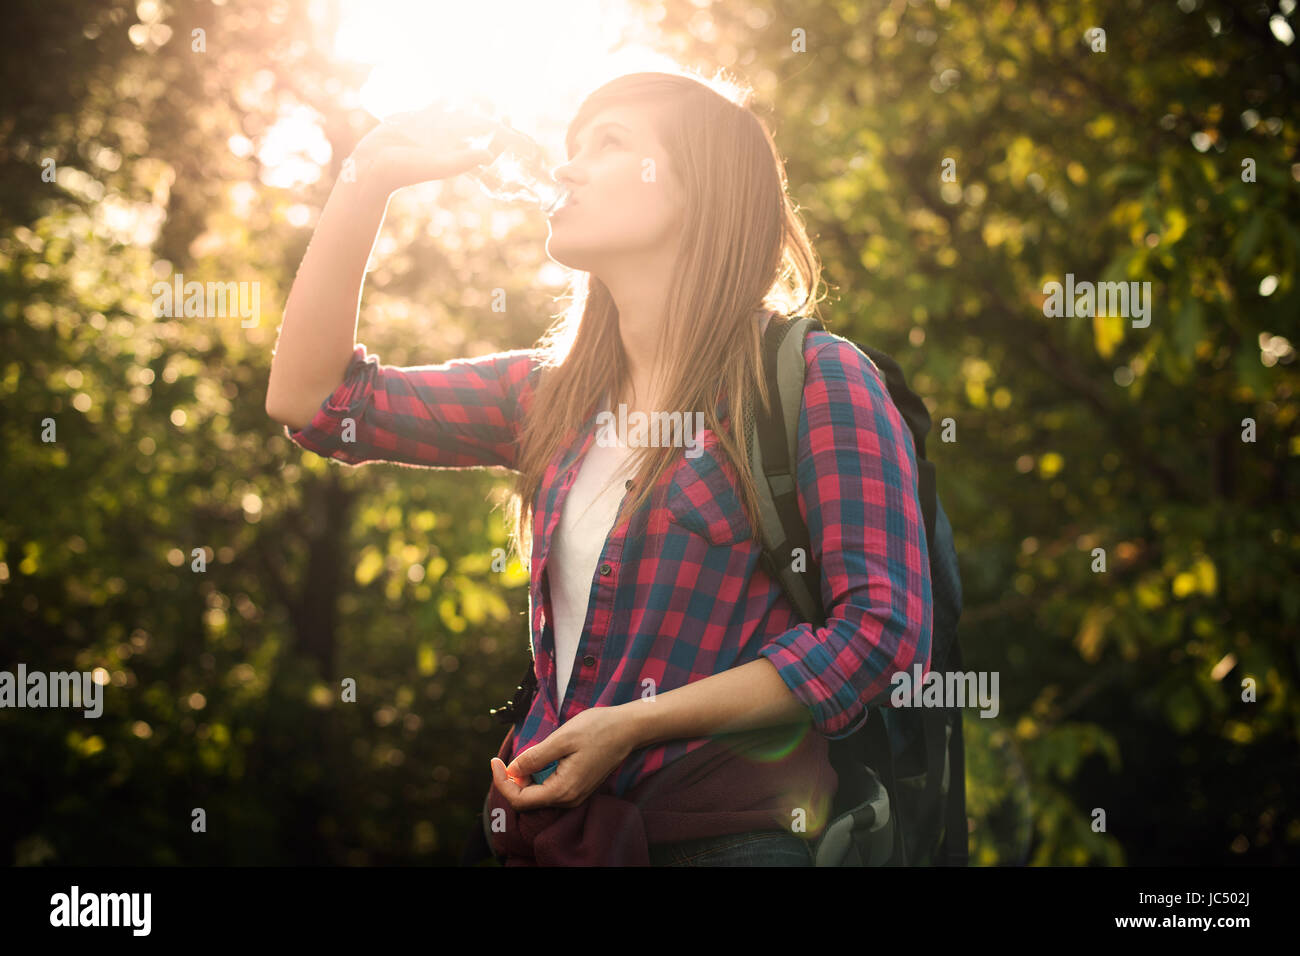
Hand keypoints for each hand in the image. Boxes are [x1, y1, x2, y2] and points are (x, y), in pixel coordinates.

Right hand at [348, 103, 503, 197]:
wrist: (372, 164)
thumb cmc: (405, 170)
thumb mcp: (437, 165)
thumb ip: (462, 161)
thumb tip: (489, 155)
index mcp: (456, 156)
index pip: (485, 145)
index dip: (501, 136)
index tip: (509, 120)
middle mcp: (448, 144)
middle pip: (475, 129)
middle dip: (489, 118)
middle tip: (501, 107)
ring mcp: (432, 132)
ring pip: (456, 116)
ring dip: (469, 107)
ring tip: (482, 96)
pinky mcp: (416, 121)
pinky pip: (434, 108)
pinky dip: (444, 100)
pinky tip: (453, 93)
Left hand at [490, 705, 640, 810]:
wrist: (627, 728)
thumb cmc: (597, 729)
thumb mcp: (561, 739)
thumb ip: (535, 757)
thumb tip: (512, 770)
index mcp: (563, 790)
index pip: (520, 799)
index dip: (502, 782)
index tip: (495, 761)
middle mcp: (569, 798)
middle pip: (527, 800)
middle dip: (511, 782)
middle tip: (502, 759)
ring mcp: (575, 795)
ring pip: (538, 795)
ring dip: (523, 780)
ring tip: (518, 758)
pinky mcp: (578, 787)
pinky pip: (550, 789)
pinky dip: (536, 778)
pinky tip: (535, 761)